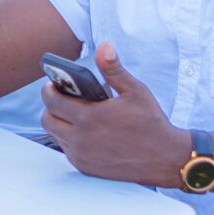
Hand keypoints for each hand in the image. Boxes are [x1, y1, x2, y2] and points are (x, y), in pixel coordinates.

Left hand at [39, 43, 188, 185]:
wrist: (166, 159)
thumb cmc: (151, 122)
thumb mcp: (135, 91)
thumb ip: (114, 69)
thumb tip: (104, 46)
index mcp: (89, 117)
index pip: (51, 101)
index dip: (49, 90)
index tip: (54, 84)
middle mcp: (80, 139)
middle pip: (48, 120)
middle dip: (52, 107)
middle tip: (64, 99)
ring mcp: (82, 156)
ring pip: (56, 136)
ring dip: (61, 123)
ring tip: (78, 114)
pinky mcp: (86, 168)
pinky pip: (68, 150)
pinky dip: (71, 140)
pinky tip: (87, 131)